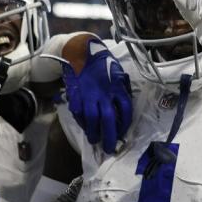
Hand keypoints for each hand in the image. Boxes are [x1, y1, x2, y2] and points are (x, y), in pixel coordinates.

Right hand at [62, 38, 132, 153]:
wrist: (81, 52)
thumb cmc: (103, 63)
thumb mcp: (118, 73)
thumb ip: (122, 89)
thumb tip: (124, 108)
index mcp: (117, 87)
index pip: (125, 110)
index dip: (124, 124)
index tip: (122, 134)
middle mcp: (104, 92)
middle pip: (108, 118)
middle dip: (109, 136)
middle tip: (108, 148)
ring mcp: (88, 95)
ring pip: (91, 118)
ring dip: (93, 132)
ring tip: (95, 140)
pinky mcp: (76, 96)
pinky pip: (79, 113)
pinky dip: (82, 123)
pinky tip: (85, 127)